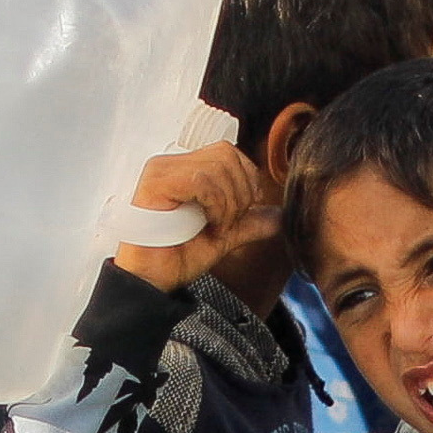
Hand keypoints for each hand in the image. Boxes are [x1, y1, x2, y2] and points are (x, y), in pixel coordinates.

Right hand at [115, 141, 278, 295]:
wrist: (152, 281)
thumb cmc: (177, 257)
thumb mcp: (223, 237)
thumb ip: (249, 224)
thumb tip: (280, 216)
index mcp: (184, 170)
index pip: (228, 152)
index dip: (246, 179)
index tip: (242, 212)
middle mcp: (171, 164)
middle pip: (226, 154)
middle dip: (240, 192)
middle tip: (228, 223)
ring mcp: (161, 171)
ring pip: (218, 166)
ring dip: (228, 203)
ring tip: (216, 227)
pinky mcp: (156, 183)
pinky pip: (201, 180)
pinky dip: (215, 205)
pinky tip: (208, 224)